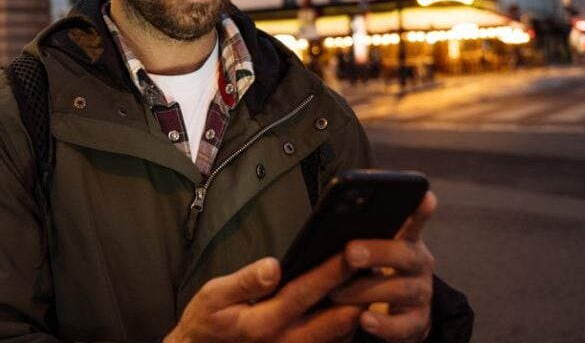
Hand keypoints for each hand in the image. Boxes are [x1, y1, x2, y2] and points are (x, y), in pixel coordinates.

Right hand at [165, 254, 361, 342]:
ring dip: (357, 311)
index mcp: (263, 322)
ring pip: (339, 336)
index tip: (351, 251)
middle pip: (335, 320)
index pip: (306, 292)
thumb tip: (273, 266)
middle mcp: (285, 342)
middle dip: (358, 294)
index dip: (331, 272)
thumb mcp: (213, 295)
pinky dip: (346, 327)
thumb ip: (245, 281)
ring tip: (371, 282)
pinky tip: (352, 306)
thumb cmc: (208, 322)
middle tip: (377, 267)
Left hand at [330, 191, 437, 342]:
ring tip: (337, 292)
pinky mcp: (417, 322)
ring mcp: (420, 293)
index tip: (424, 196)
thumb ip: (358, 235)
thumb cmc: (374, 272)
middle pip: (405, 254)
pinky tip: (364, 320)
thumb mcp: (370, 250)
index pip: (415, 221)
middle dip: (377, 252)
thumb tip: (330, 221)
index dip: (420, 210)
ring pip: (399, 290)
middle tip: (350, 252)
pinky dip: (383, 324)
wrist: (396, 313)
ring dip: (365, 290)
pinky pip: (402, 325)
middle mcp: (419, 264)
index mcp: (407, 240)